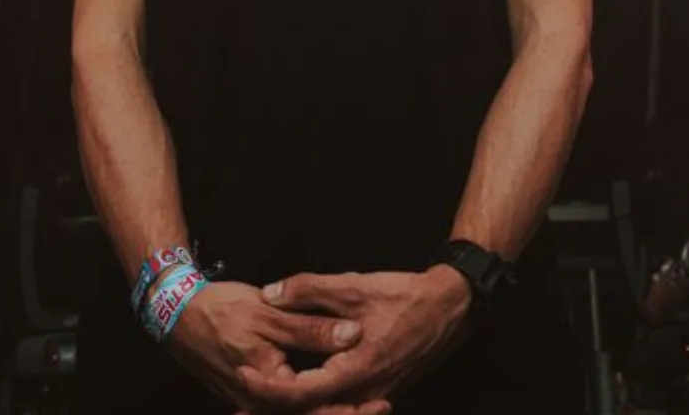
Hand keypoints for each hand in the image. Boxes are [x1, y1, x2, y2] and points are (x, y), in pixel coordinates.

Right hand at [166, 280, 387, 414]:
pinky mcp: (254, 397)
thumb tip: (353, 334)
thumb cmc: (222, 311)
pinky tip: (335, 395)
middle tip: (382, 407)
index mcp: (268, 386)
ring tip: (368, 403)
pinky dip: (312, 403)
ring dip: (331, 409)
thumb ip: (310, 327)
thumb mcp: (268, 313)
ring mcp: (255, 404)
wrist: (179, 317)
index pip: (316, 404)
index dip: (351, 407)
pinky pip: (287, 408)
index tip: (380, 402)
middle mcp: (261, 404)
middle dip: (347, 414)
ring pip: (299, 413)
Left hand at [233, 267, 472, 410]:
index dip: (269, 388)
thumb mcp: (353, 286)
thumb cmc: (403, 297)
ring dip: (295, 411)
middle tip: (240, 409)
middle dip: (274, 411)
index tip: (243, 377)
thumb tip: (270, 293)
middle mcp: (364, 394)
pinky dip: (317, 405)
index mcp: (355, 371)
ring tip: (261, 405)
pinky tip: (302, 395)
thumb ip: (309, 289)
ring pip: (327, 413)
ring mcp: (373, 398)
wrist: (448, 309)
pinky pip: (342, 408)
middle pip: (312, 414)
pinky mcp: (378, 393)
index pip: (302, 393)